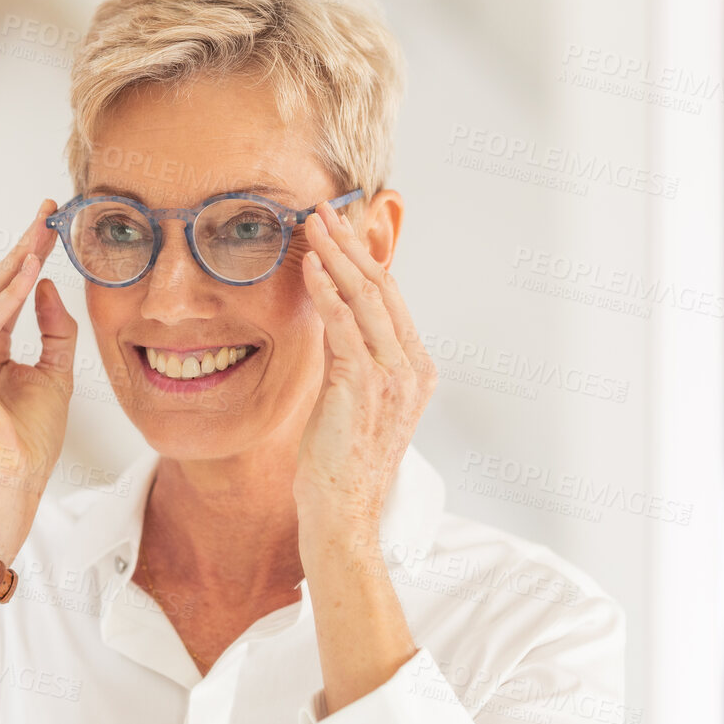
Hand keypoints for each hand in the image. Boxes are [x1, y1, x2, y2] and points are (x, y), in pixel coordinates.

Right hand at [0, 200, 76, 556]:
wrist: (8, 488)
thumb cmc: (26, 446)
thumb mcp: (54, 377)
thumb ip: (53, 332)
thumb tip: (47, 288)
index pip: (4, 296)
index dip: (27, 260)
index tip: (49, 228)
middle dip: (21, 249)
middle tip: (45, 213)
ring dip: (14, 264)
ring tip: (41, 234)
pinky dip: (6, 296)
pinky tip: (29, 271)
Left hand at [295, 201, 435, 540]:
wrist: (343, 513)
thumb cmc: (339, 465)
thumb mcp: (353, 402)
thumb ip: (351, 361)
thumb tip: (332, 322)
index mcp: (415, 370)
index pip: (391, 299)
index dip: (366, 259)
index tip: (341, 229)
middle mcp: (411, 368)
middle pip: (383, 289)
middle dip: (352, 245)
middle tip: (326, 210)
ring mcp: (392, 376)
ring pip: (367, 298)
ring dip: (337, 255)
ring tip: (313, 224)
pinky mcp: (362, 385)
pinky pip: (344, 325)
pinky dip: (326, 290)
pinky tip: (308, 265)